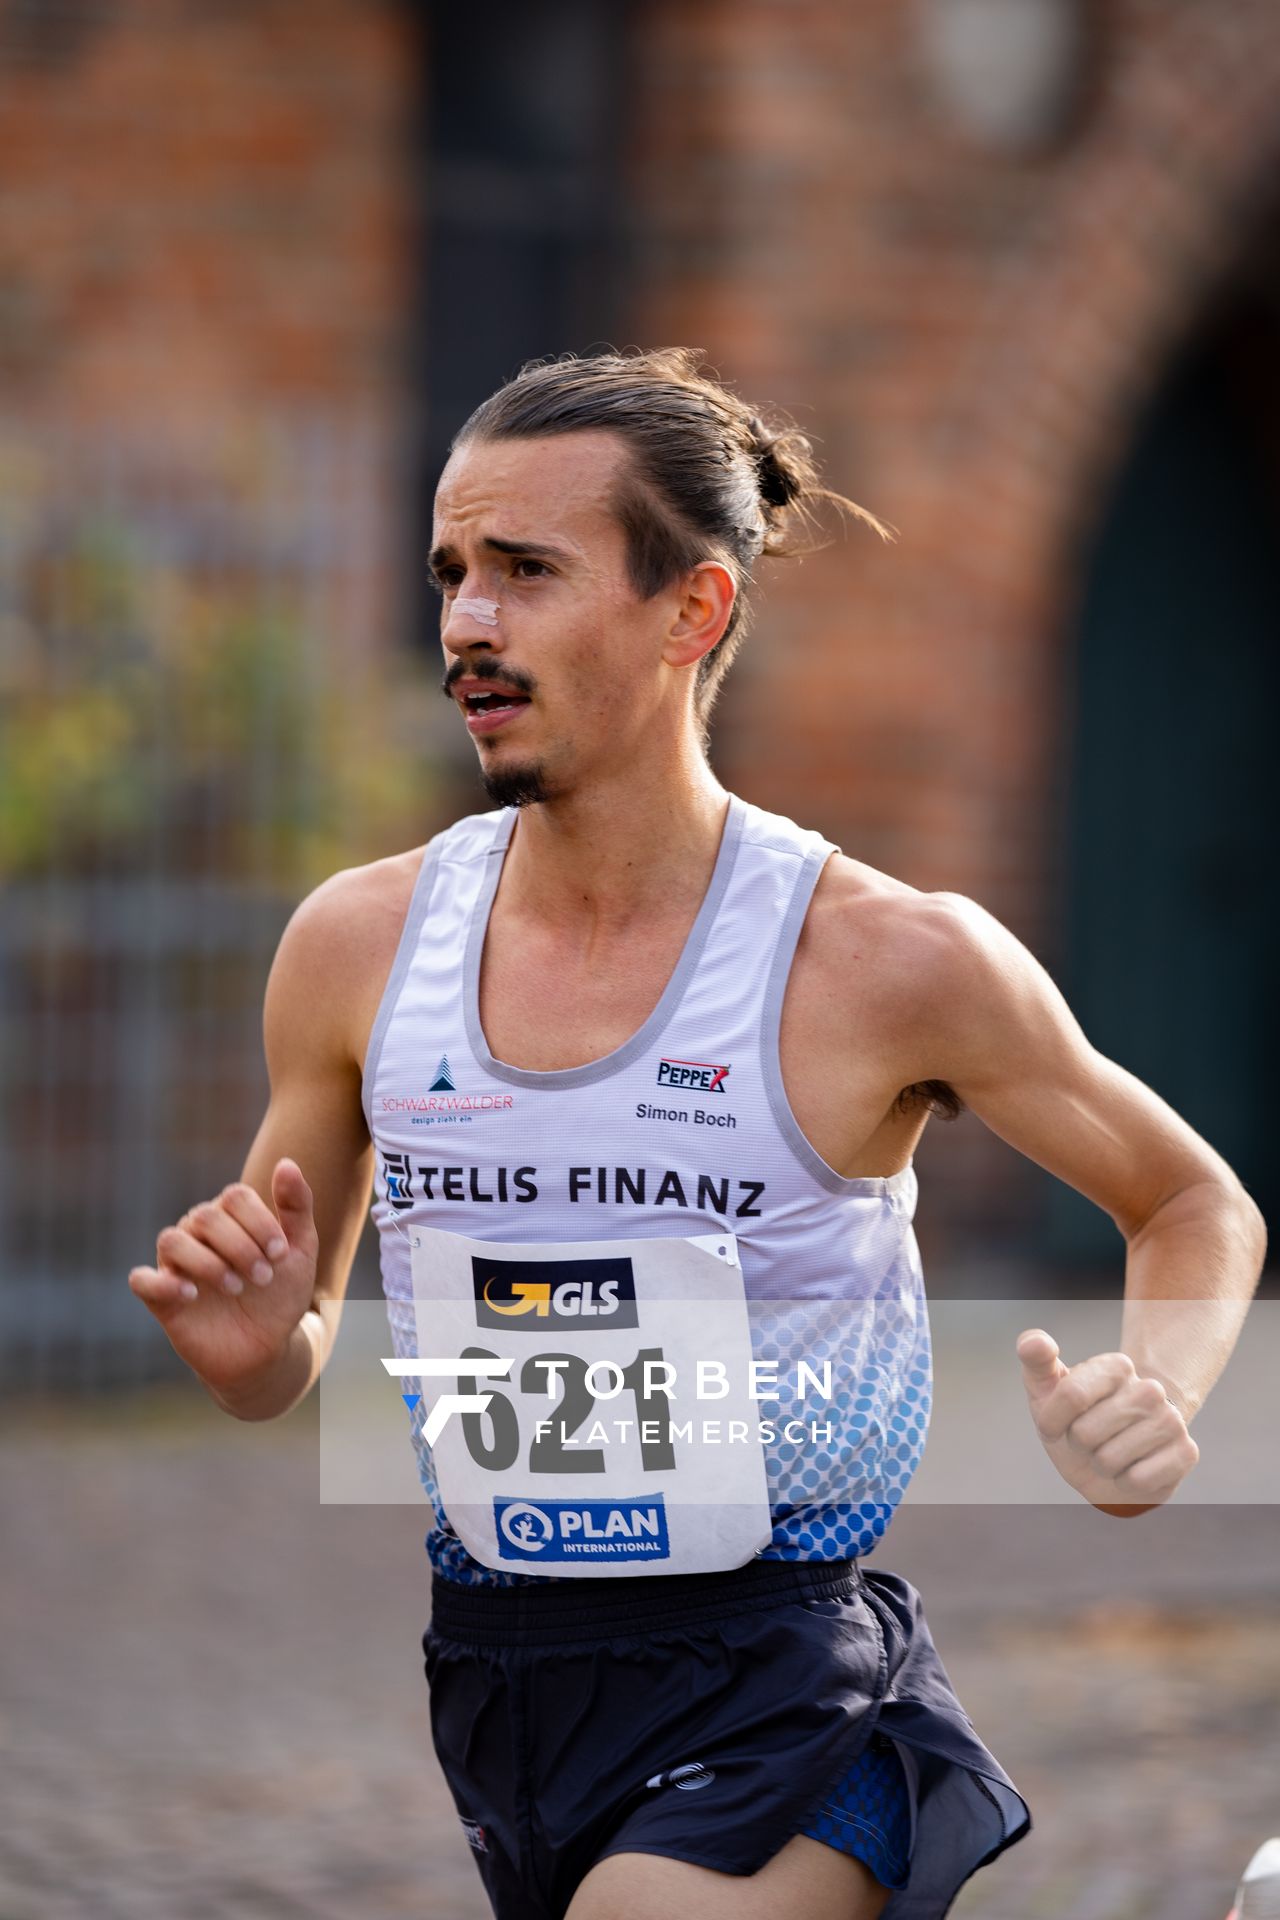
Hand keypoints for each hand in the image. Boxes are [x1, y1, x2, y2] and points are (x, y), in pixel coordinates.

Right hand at [128, 1159, 319, 1398]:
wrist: (266, 1349)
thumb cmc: (280, 1294)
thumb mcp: (300, 1252)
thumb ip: (296, 1208)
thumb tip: (287, 1163)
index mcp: (231, 1217)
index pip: (235, 1196)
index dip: (260, 1221)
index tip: (282, 1254)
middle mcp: (198, 1234)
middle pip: (205, 1216)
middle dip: (240, 1246)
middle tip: (264, 1277)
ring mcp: (177, 1265)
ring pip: (172, 1240)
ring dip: (207, 1262)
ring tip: (236, 1288)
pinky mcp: (161, 1298)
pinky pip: (142, 1280)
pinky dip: (162, 1282)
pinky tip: (191, 1294)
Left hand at [1016, 1327, 1199, 1516]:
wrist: (1109, 1461)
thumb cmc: (1075, 1422)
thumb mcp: (1046, 1390)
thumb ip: (1035, 1358)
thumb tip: (1035, 1343)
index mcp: (1116, 1366)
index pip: (1071, 1394)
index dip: (1052, 1421)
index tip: (1053, 1426)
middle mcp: (1149, 1388)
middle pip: (1086, 1432)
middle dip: (1078, 1445)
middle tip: (1089, 1441)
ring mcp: (1171, 1420)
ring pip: (1109, 1459)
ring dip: (1101, 1466)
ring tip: (1110, 1454)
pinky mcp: (1186, 1452)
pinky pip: (1139, 1480)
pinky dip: (1125, 1483)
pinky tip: (1131, 1469)